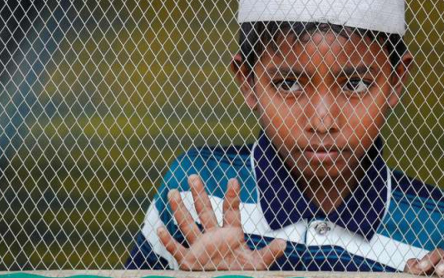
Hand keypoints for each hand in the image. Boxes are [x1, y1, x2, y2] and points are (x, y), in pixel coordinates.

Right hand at [157, 174, 286, 269]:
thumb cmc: (241, 274)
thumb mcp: (258, 264)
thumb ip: (269, 253)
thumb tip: (284, 243)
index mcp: (231, 234)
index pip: (231, 211)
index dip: (232, 196)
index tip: (233, 180)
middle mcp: (213, 236)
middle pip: (205, 211)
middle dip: (199, 194)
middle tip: (193, 176)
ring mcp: (200, 247)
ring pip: (187, 225)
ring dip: (180, 209)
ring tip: (173, 192)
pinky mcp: (189, 262)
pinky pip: (176, 249)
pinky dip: (167, 241)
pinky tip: (160, 229)